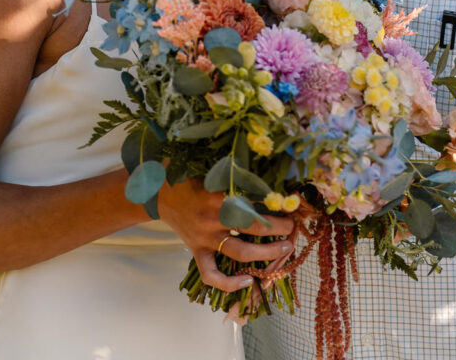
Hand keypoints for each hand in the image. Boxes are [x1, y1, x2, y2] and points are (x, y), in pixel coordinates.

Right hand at [157, 178, 294, 292]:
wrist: (162, 194)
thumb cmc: (193, 178)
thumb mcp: (214, 171)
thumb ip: (237, 175)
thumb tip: (270, 174)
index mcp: (219, 195)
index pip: (254, 202)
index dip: (275, 205)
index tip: (291, 204)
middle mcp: (213, 219)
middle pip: (253, 228)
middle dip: (278, 229)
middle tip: (292, 228)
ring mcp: (205, 239)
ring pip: (240, 252)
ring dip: (266, 253)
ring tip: (285, 249)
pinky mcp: (197, 253)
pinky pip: (212, 275)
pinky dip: (230, 284)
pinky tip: (249, 281)